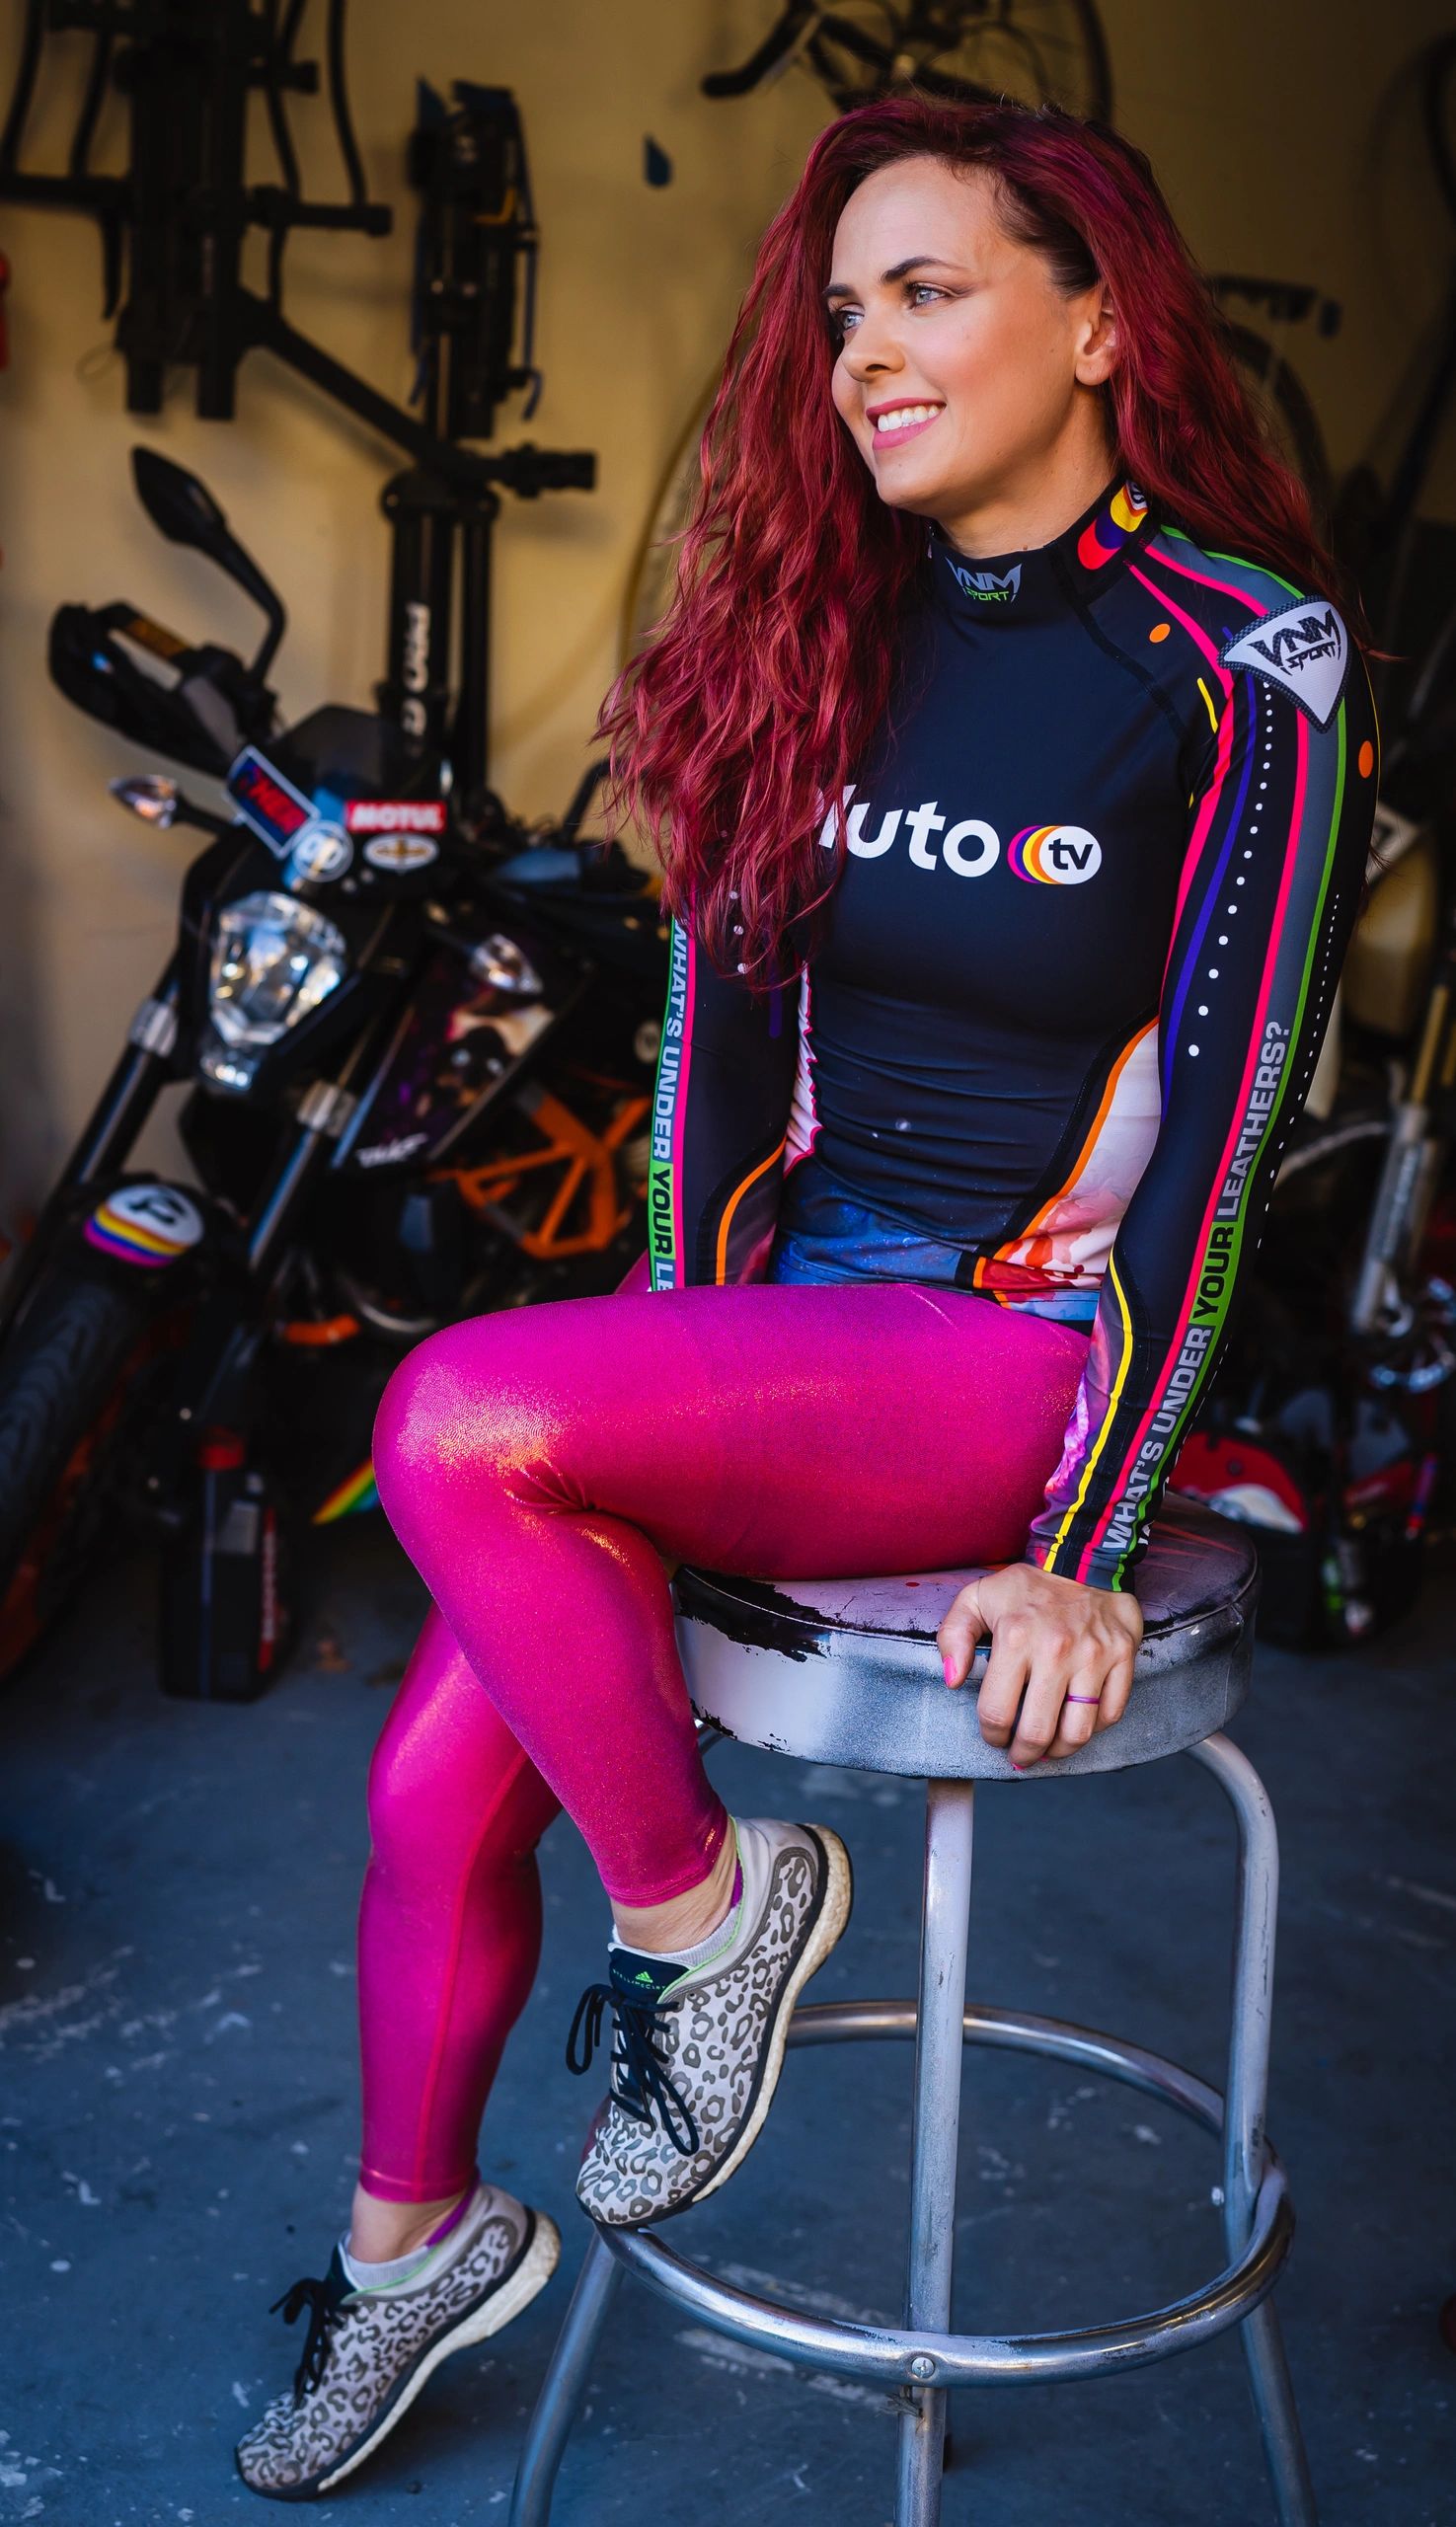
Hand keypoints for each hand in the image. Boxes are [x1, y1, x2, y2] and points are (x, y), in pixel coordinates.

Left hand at [936, 1562, 1142, 1765]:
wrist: (1083, 1560)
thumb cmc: (1026, 1587)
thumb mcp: (976, 1597)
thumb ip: (953, 1636)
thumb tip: (952, 1680)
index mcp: (1015, 1637)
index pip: (997, 1712)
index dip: (992, 1735)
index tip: (994, 1736)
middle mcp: (1056, 1650)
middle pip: (1038, 1732)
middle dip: (1024, 1754)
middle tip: (1020, 1755)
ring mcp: (1094, 1657)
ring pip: (1078, 1732)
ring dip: (1060, 1751)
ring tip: (1049, 1749)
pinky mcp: (1123, 1658)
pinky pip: (1111, 1713)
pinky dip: (1094, 1729)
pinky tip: (1077, 1725)